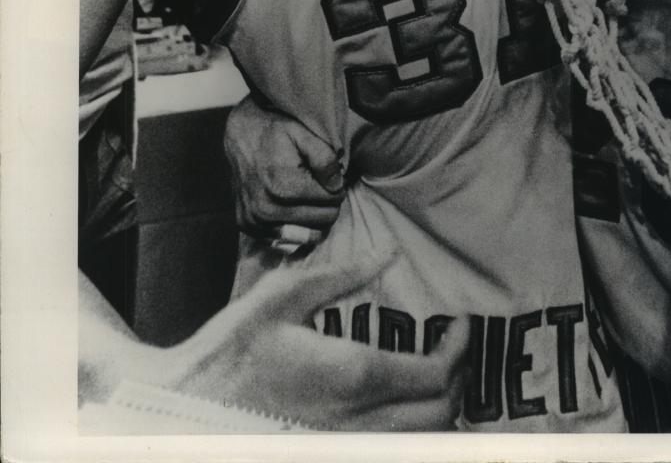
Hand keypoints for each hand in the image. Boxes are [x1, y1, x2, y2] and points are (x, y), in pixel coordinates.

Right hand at [131, 255, 468, 429]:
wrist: (182, 409)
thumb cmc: (230, 351)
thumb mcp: (280, 298)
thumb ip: (339, 276)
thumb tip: (386, 255)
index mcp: (352, 375)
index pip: (436, 374)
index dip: (460, 349)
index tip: (460, 326)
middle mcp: (359, 422)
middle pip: (441, 414)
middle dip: (458, 380)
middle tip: (451, 349)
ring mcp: (345, 448)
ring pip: (422, 441)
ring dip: (439, 410)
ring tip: (432, 377)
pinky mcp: (329, 456)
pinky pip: (391, 452)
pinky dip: (410, 433)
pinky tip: (400, 407)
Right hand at [225, 96, 344, 238]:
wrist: (241, 135)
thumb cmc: (275, 132)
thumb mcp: (304, 134)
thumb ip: (326, 159)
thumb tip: (337, 186)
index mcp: (284, 187)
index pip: (333, 201)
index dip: (337, 186)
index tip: (329, 175)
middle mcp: (267, 210)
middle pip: (323, 220)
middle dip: (327, 202)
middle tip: (320, 184)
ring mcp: (255, 221)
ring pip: (308, 235)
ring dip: (314, 217)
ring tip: (309, 196)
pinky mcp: (248, 226)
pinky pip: (286, 241)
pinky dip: (296, 227)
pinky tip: (294, 207)